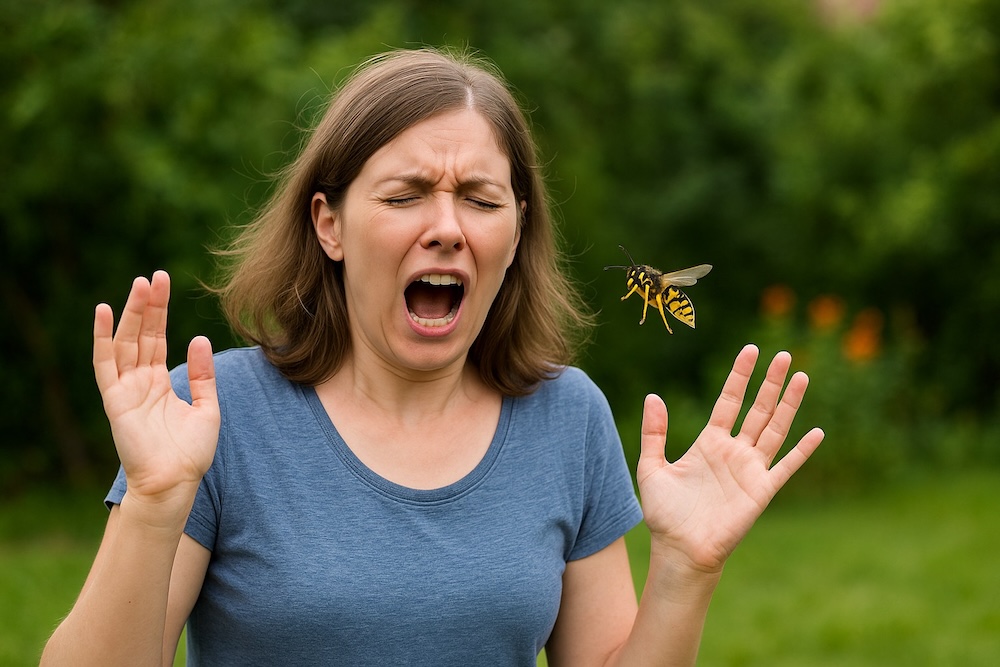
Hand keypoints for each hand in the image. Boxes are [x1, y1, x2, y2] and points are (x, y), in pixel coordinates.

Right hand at [93, 271, 219, 509]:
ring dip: (130, 313)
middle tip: (154, 276)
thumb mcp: (207, 407)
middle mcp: (141, 381)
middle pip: (141, 334)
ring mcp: (126, 389)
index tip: (162, 282)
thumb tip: (199, 338)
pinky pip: (106, 364)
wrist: (176, 482)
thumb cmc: (191, 452)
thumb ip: (203, 374)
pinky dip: (102, 338)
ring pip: (125, 342)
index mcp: (161, 381)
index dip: (159, 310)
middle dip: (147, 305)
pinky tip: (102, 312)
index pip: (158, 337)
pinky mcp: (116, 400)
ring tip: (139, 285)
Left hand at [636, 344, 824, 573]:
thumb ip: (653, 433)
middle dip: (770, 382)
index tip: (751, 350)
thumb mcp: (651, 467)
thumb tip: (653, 396)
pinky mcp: (761, 491)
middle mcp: (734, 451)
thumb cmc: (664, 514)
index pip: (729, 400)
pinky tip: (816, 431)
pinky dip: (802, 450)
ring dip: (789, 404)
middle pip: (757, 408)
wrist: (680, 550)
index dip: (740, 376)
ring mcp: (750, 469)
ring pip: (775, 429)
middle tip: (783, 355)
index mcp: (709, 442)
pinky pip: (786, 466)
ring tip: (801, 376)